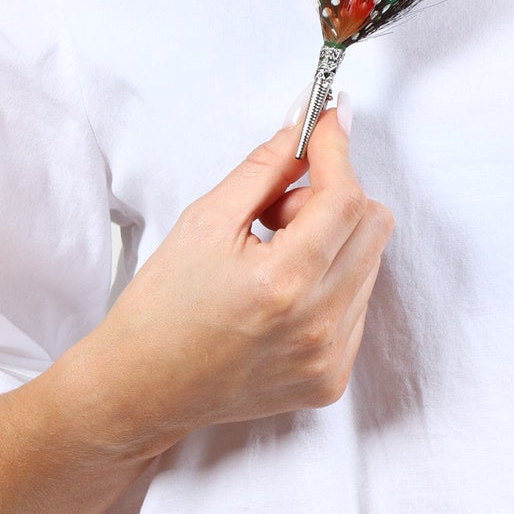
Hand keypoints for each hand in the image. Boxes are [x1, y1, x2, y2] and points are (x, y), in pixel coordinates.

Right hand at [83, 92, 394, 456]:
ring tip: (272, 260)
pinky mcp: (331, 380)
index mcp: (283, 282)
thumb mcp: (204, 221)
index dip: (335, 151)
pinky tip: (281, 297)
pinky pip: (357, 306)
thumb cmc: (161, 309)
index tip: (324, 126)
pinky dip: (329, 285)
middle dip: (332, 198)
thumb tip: (308, 124)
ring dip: (330, 244)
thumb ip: (266, 168)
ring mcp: (329, 359)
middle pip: (372, 225)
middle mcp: (317, 326)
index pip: (344, 196)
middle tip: (276, 212)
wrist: (142, 389)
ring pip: (368, 264)